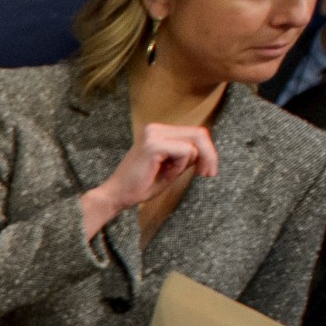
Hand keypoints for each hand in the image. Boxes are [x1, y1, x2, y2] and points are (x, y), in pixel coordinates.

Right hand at [83, 122, 217, 236]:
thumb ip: (186, 156)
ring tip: (173, 175)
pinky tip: (166, 174)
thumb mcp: (171, 168)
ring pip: (195, 141)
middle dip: (209, 155)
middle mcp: (155, 129)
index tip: (208, 171)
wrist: (116, 196)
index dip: (208, 151)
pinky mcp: (153, 145)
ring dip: (191, 162)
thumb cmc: (140, 185)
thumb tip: (206, 150)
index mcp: (157, 132)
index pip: (195, 133)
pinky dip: (180, 166)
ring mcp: (153, 135)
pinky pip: (185, 151)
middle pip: (199, 133)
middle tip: (209, 174)